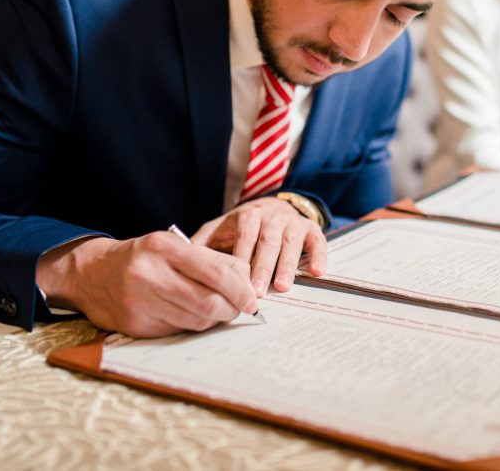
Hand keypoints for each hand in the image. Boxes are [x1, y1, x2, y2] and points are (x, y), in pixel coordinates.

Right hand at [36, 232, 257, 337]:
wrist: (93, 274)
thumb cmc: (144, 257)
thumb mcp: (173, 246)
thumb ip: (210, 259)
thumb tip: (247, 281)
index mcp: (164, 248)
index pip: (215, 272)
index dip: (239, 289)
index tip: (252, 300)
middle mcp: (150, 275)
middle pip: (208, 303)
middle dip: (231, 310)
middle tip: (239, 309)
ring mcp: (140, 303)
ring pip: (196, 321)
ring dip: (214, 319)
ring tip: (216, 310)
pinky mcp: (136, 326)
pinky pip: (178, 331)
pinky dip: (191, 325)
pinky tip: (189, 315)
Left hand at [193, 197, 327, 296]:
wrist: (273, 207)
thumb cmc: (242, 227)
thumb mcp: (220, 229)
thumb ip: (203, 243)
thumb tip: (180, 258)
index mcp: (248, 216)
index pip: (245, 236)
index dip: (242, 258)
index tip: (236, 281)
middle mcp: (271, 216)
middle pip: (268, 242)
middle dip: (263, 267)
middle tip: (258, 292)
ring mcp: (292, 222)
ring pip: (291, 243)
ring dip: (288, 265)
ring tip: (283, 286)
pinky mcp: (311, 229)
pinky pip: (317, 242)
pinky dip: (319, 256)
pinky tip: (317, 273)